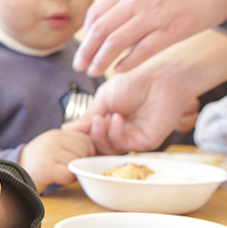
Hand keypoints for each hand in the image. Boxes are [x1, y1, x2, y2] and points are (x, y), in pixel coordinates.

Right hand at [19, 129, 95, 193]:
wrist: (15, 175)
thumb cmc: (40, 164)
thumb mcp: (55, 147)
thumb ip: (73, 145)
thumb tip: (100, 148)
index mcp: (58, 133)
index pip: (87, 139)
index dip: (88, 152)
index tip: (79, 159)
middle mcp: (53, 139)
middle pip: (86, 149)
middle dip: (82, 161)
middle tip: (69, 167)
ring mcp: (49, 152)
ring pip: (78, 162)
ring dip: (74, 171)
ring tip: (61, 171)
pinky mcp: (46, 167)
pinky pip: (69, 174)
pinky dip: (66, 179)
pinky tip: (56, 177)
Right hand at [69, 67, 193, 153]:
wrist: (159, 78)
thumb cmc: (134, 82)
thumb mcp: (103, 99)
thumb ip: (87, 117)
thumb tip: (67, 129)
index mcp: (109, 119)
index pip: (91, 134)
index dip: (81, 134)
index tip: (72, 130)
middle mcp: (121, 130)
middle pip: (98, 145)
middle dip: (90, 135)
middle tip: (91, 122)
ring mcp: (133, 137)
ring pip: (108, 148)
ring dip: (100, 135)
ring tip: (101, 119)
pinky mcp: (145, 142)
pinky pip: (123, 145)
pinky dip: (115, 133)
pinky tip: (116, 118)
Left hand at [72, 0, 226, 76]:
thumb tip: (113, 13)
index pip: (95, 13)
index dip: (86, 33)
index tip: (86, 44)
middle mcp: (136, 0)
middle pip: (99, 31)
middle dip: (85, 51)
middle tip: (79, 65)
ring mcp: (153, 15)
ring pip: (114, 43)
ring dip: (100, 61)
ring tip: (94, 71)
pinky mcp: (172, 31)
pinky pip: (141, 52)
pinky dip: (126, 64)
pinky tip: (120, 71)